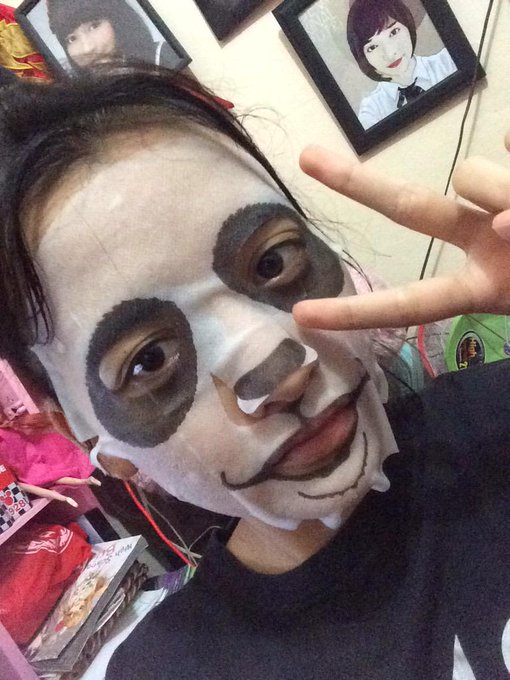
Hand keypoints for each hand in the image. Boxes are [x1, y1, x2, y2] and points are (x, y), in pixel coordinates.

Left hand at [293, 141, 509, 330]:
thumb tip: (499, 213)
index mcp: (478, 285)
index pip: (409, 303)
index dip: (356, 313)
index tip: (300, 315)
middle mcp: (479, 239)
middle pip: (407, 206)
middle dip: (356, 183)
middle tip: (305, 157)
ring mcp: (497, 200)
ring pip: (470, 172)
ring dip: (504, 188)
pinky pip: (507, 139)